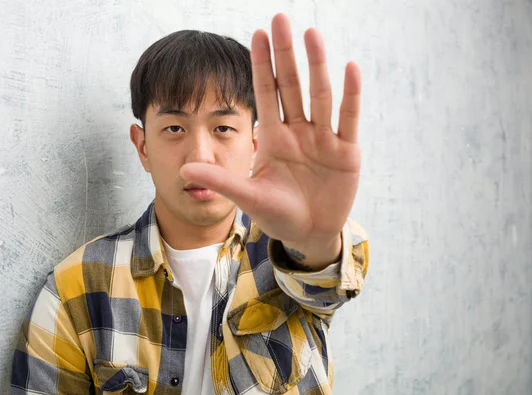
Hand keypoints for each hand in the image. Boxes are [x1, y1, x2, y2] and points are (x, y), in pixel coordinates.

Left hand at [180, 13, 361, 245]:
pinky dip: (350, 94)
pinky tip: (349, 68)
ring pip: (320, 95)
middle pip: (292, 86)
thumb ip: (220, 181)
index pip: (266, 93)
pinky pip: (348, 118)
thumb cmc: (277, 214)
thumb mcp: (248, 197)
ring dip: (316, 65)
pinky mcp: (346, 152)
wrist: (308, 234)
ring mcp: (323, 139)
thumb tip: (183, 170)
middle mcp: (298, 131)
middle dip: (286, 54)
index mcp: (273, 138)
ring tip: (310, 34)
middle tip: (280, 18)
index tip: (257, 33)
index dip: (262, 65)